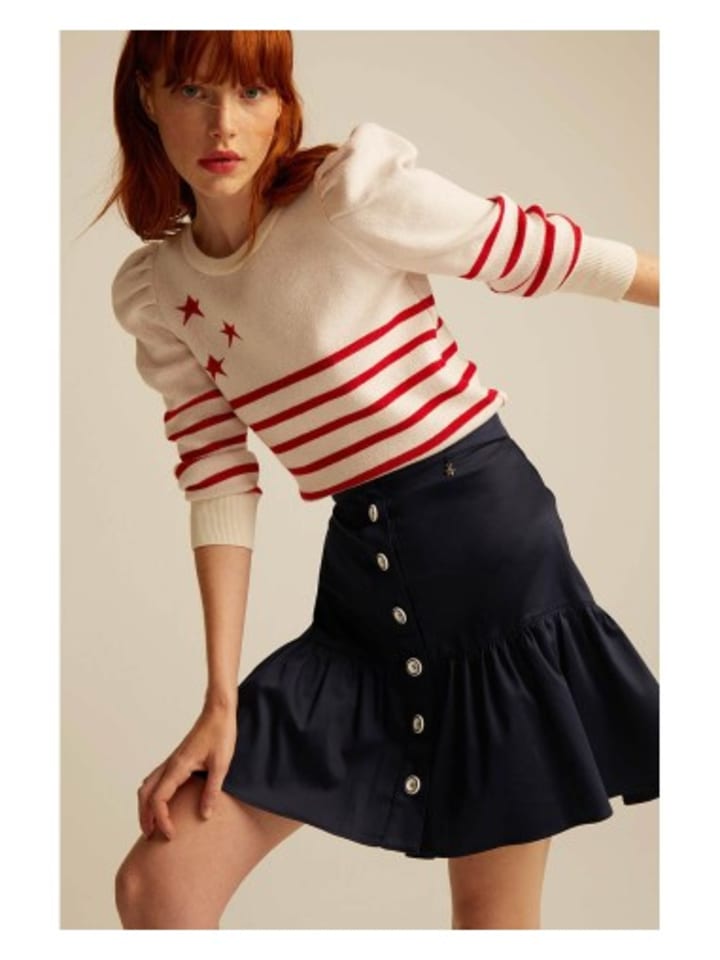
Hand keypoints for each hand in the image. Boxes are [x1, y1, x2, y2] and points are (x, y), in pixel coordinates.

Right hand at [136, 702, 236, 840]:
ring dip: (146, 806)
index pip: (158, 799)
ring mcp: (171, 761)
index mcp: (178, 767)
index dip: (161, 820)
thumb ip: (211, 790)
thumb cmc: (221, 734)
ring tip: (152, 824)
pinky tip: (162, 803)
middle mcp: (170, 764)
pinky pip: (156, 780)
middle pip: (145, 794)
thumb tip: (204, 815)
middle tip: (150, 836)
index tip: (170, 834)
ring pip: (147, 786)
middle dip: (145, 817)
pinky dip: (152, 795)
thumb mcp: (221, 765)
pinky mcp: (177, 759)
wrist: (218, 712)